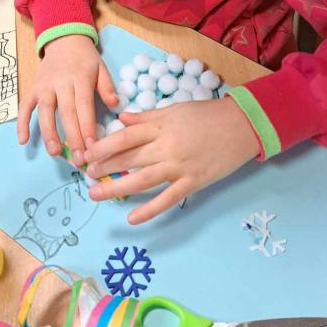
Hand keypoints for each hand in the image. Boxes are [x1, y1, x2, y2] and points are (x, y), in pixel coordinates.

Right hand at [17, 35, 117, 161]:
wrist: (64, 40)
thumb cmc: (85, 59)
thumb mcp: (101, 68)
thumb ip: (107, 87)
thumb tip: (116, 105)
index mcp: (81, 78)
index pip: (84, 106)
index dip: (87, 127)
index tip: (92, 147)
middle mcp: (61, 83)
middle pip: (66, 113)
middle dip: (72, 137)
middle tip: (78, 159)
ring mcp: (44, 86)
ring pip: (45, 112)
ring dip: (49, 133)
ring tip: (54, 152)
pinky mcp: (33, 88)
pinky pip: (25, 107)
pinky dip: (21, 123)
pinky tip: (23, 140)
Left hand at [84, 97, 259, 223]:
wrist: (241, 126)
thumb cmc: (207, 114)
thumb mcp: (174, 109)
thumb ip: (146, 116)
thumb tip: (121, 119)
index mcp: (160, 125)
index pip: (124, 137)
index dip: (103, 147)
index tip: (87, 154)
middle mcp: (166, 146)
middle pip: (128, 158)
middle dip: (104, 167)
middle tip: (85, 175)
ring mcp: (179, 166)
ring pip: (141, 179)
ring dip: (116, 188)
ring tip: (95, 194)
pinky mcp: (192, 182)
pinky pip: (167, 199)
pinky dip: (149, 210)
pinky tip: (132, 218)